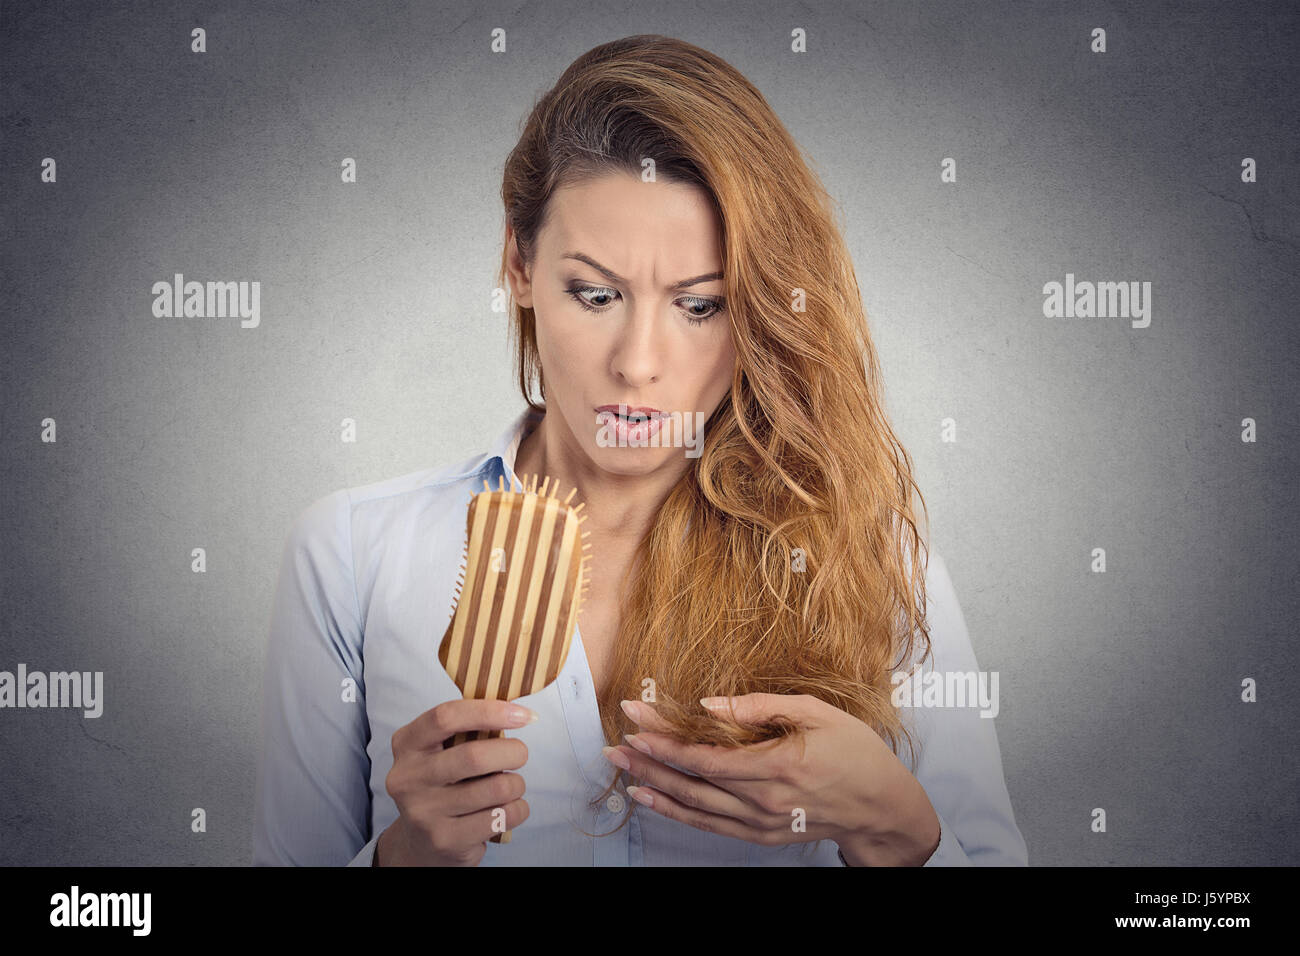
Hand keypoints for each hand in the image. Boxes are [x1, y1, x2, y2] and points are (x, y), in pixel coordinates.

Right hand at [375, 699, 533, 865]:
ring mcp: (424, 812)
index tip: (523, 715)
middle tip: (520, 754)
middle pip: (474, 756)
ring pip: (496, 788)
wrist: (422, 842)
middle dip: (513, 751)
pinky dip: (518, 808)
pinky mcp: (445, 840)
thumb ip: (468, 729)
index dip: (489, 711)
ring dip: (516, 784)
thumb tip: (517, 711)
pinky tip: (507, 808)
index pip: (446, 717)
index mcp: (407, 744)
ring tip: (510, 786)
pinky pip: (502, 816)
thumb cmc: (444, 783)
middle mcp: (408, 777)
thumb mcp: (441, 751)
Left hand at [603, 693, 940, 865]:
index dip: (666, 740)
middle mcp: (764, 801)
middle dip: (648, 762)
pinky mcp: (762, 834)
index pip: (705, 756)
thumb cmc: (856, 752)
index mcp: (777, 766)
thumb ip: (762, 707)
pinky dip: (676, 813)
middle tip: (613, 745)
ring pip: (695, 807)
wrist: (882, 807)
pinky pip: (710, 825)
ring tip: (621, 770)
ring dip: (654, 788)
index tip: (635, 721)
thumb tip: (711, 704)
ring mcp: (761, 823)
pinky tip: (651, 800)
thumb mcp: (817, 713)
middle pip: (692, 782)